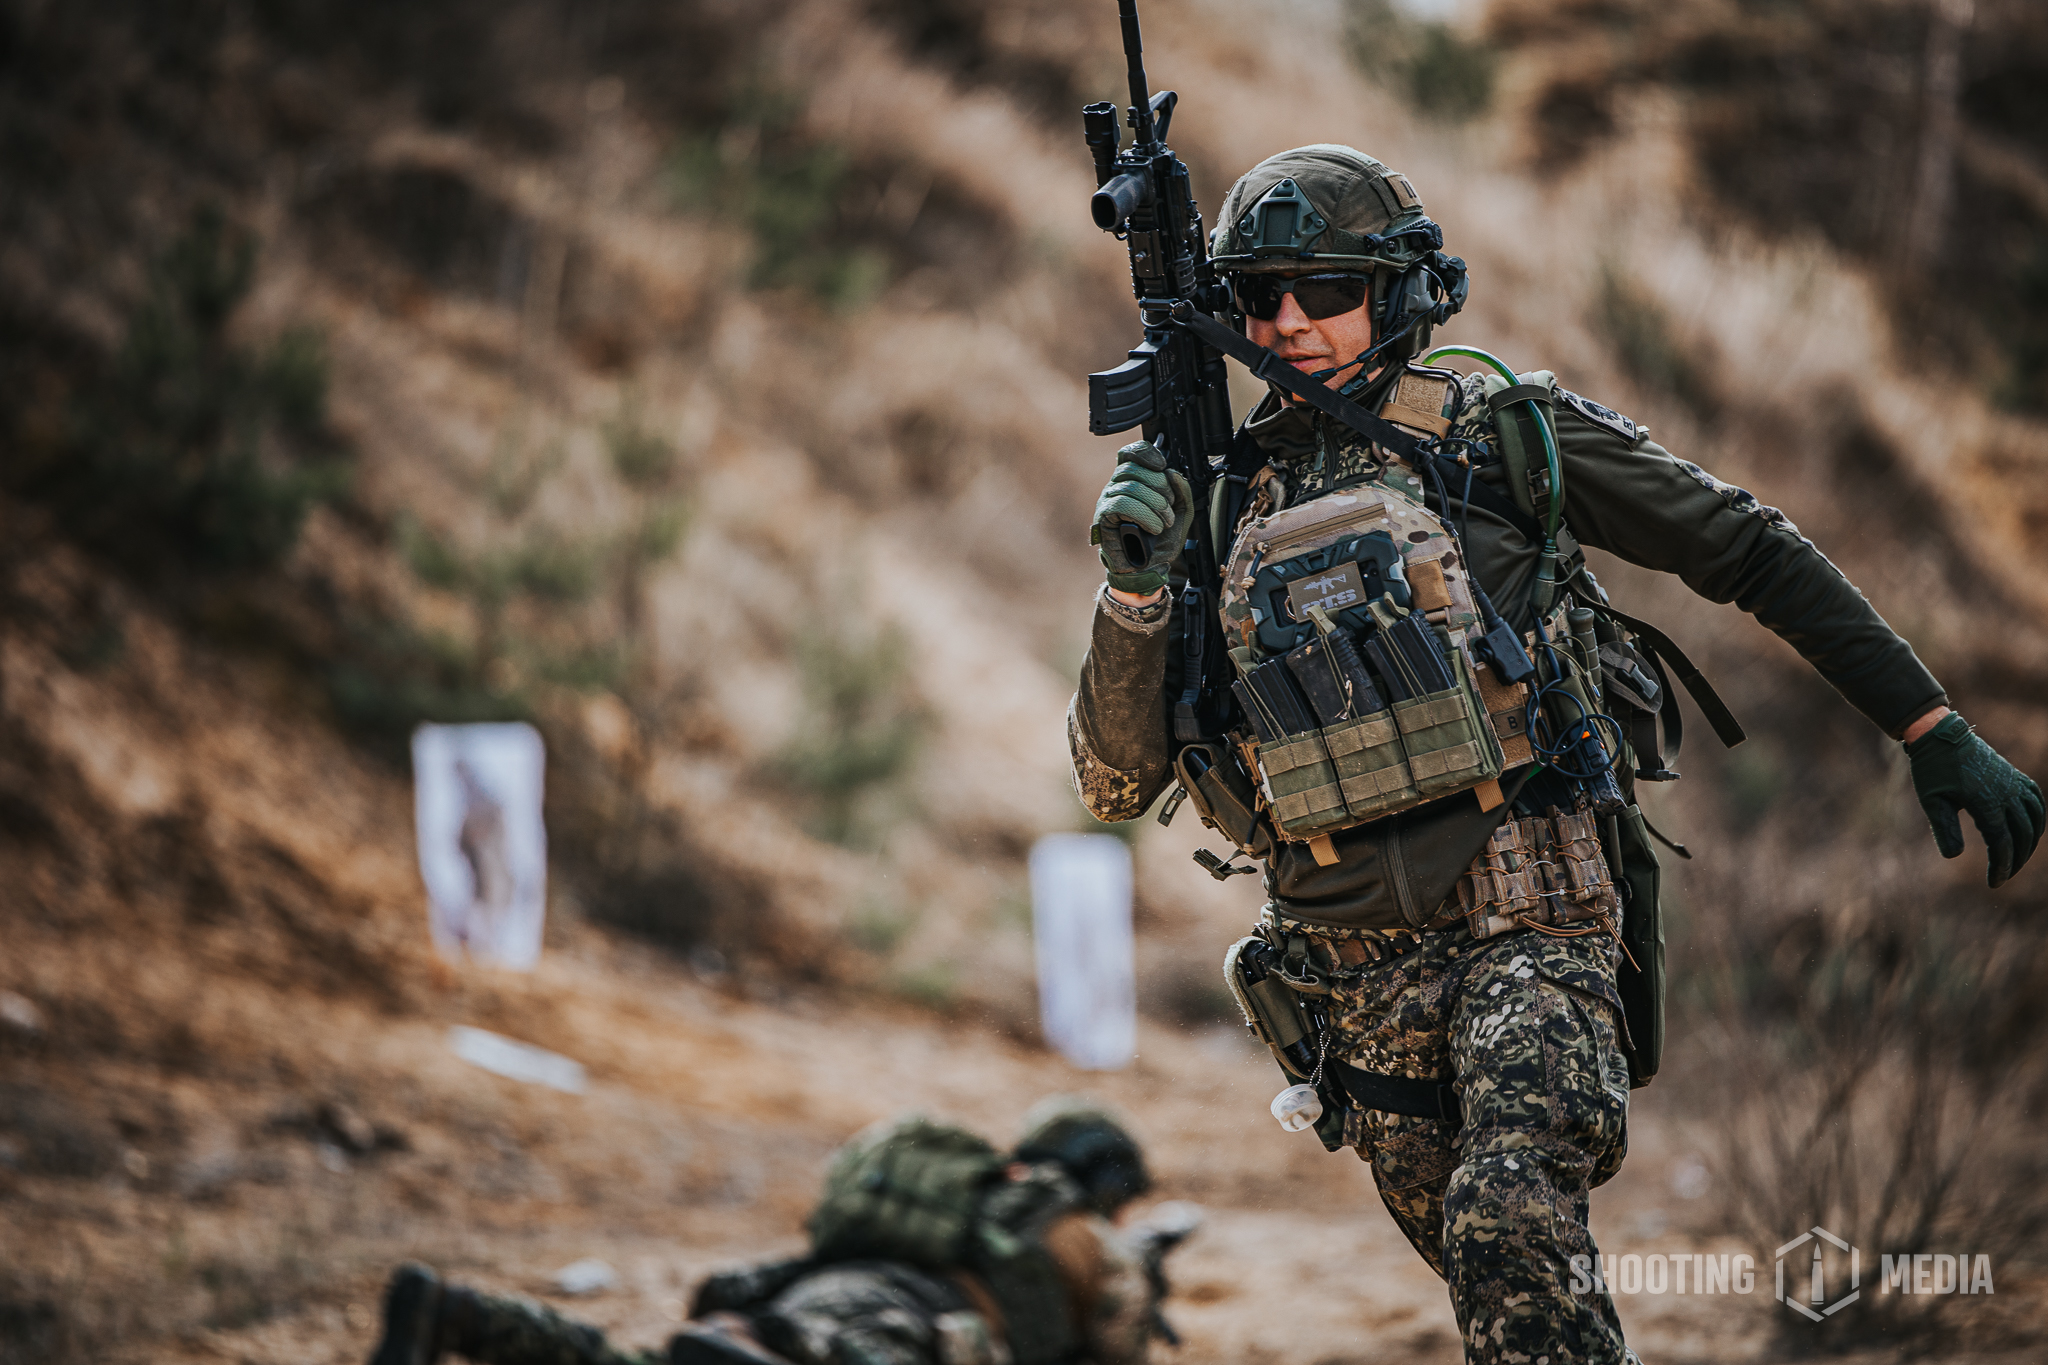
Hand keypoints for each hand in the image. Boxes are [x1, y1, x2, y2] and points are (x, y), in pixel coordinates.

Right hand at [1092, 441, 1192, 594]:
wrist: (1148, 569)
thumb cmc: (1160, 542)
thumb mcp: (1181, 514)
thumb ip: (1182, 492)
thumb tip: (1172, 473)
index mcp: (1133, 481)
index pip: (1131, 453)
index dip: (1146, 453)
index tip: (1162, 466)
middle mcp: (1117, 486)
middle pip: (1134, 469)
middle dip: (1159, 487)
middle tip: (1169, 509)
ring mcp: (1107, 500)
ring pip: (1130, 486)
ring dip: (1155, 505)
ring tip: (1164, 523)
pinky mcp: (1103, 517)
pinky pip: (1121, 504)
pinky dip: (1143, 515)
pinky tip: (1153, 527)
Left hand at [1907, 713, 2044, 887]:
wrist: (1940, 736)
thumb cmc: (1932, 769)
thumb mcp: (1932, 801)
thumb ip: (1944, 829)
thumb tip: (1954, 857)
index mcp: (1986, 802)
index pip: (2002, 843)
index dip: (2001, 866)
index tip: (1994, 883)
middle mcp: (2006, 793)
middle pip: (2022, 835)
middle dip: (2016, 860)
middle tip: (2003, 876)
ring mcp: (2013, 783)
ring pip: (2035, 819)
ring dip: (2030, 842)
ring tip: (2017, 858)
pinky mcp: (2014, 775)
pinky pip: (2035, 799)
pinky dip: (2038, 817)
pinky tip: (2031, 829)